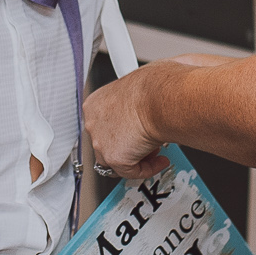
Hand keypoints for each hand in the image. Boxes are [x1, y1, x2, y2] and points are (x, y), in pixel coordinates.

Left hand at [85, 61, 188, 178]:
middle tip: (147, 141)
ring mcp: (101, 143)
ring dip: (138, 158)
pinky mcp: (115, 159)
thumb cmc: (157, 87)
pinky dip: (148, 169)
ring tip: (155, 152)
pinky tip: (160, 160)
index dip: (123, 129)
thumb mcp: (143, 83)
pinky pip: (132, 172)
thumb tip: (156, 92)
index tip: (136, 129)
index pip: (104, 123)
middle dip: (129, 145)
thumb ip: (140, 95)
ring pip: (117, 160)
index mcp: (96, 103)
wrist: (162, 99)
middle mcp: (93, 123)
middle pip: (108, 142)